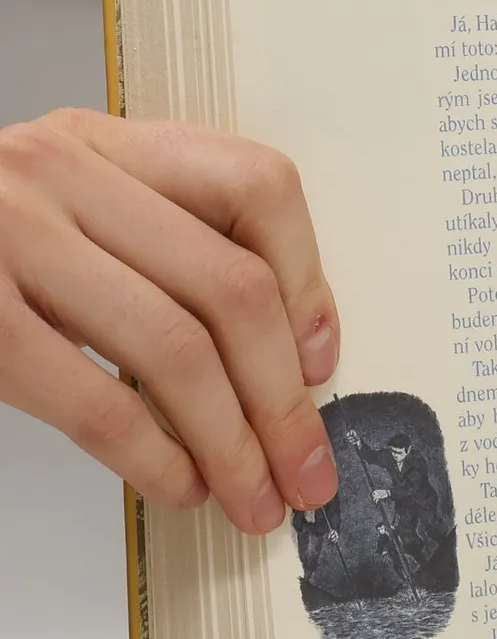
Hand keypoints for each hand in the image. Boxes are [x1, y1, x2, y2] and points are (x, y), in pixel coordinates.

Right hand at [0, 110, 339, 531]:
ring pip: (175, 348)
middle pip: (231, 287)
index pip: (257, 185)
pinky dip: (153, 456)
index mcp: (106, 141)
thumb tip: (291, 355)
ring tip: (255, 497)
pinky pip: (93, 397)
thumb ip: (164, 247)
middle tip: (308, 469)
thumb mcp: (70, 209)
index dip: (310, 280)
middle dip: (284, 399)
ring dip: (231, 442)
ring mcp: (7, 238)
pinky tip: (178, 486)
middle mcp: (61, 172)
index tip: (323, 361)